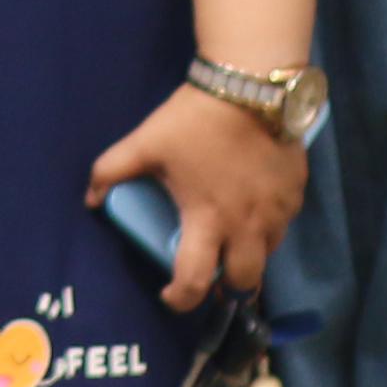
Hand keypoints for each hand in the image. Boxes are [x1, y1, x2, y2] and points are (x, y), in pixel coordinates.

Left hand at [88, 83, 303, 307]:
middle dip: (227, 289)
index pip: (195, 281)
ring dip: (249, 256)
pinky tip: (253, 210)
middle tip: (212, 275)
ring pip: (268, 255)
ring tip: (232, 241)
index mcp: (207, 221)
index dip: (181, 299)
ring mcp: (277, 212)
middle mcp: (248, 227)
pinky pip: (284, 225)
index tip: (170, 294)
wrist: (251, 87)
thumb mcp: (146, 143)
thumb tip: (91, 199)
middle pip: (244, 284)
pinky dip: (268, 228)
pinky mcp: (296, 194)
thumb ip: (111, 171)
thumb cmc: (195, 120)